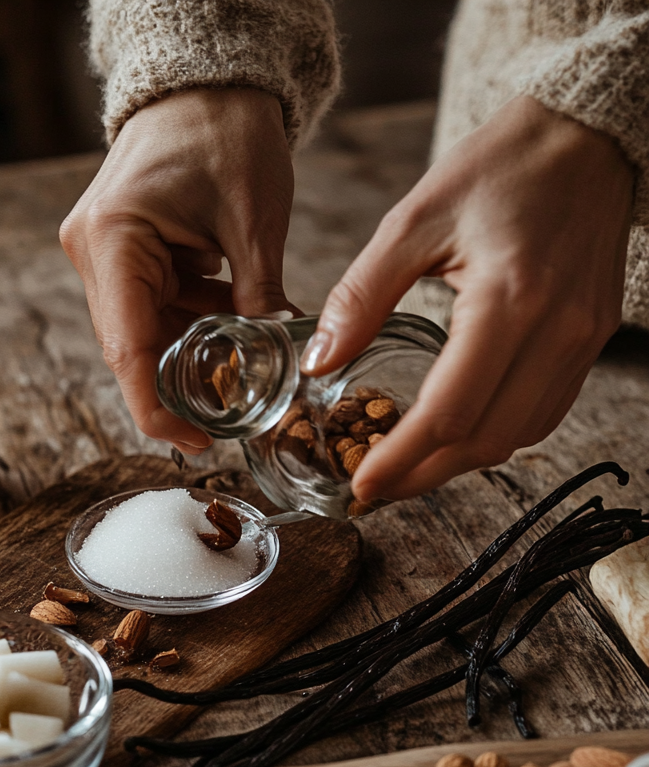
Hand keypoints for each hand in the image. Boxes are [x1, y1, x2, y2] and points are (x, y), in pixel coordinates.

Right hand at [60, 88, 298, 454]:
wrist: (206, 81)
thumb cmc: (227, 130)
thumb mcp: (255, 223)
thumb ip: (259, 298)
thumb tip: (279, 363)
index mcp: (114, 240)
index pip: (128, 350)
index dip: (158, 407)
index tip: (194, 441)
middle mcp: (94, 252)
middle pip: (133, 348)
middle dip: (184, 382)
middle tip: (235, 413)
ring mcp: (103, 253)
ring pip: (144, 332)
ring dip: (192, 351)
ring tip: (246, 364)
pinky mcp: (120, 252)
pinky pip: (152, 307)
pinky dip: (191, 322)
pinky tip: (231, 324)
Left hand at [301, 96, 634, 502]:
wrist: (586, 137)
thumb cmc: (498, 168)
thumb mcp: (412, 220)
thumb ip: (361, 296)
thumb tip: (316, 363)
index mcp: (508, 298)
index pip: (450, 410)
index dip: (400, 458)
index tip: (360, 484)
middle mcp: (555, 331)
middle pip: (486, 440)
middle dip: (423, 476)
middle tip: (373, 490)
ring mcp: (581, 340)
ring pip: (517, 436)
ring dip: (458, 464)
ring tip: (404, 469)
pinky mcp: (589, 340)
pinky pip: (542, 414)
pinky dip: (495, 437)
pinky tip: (455, 436)